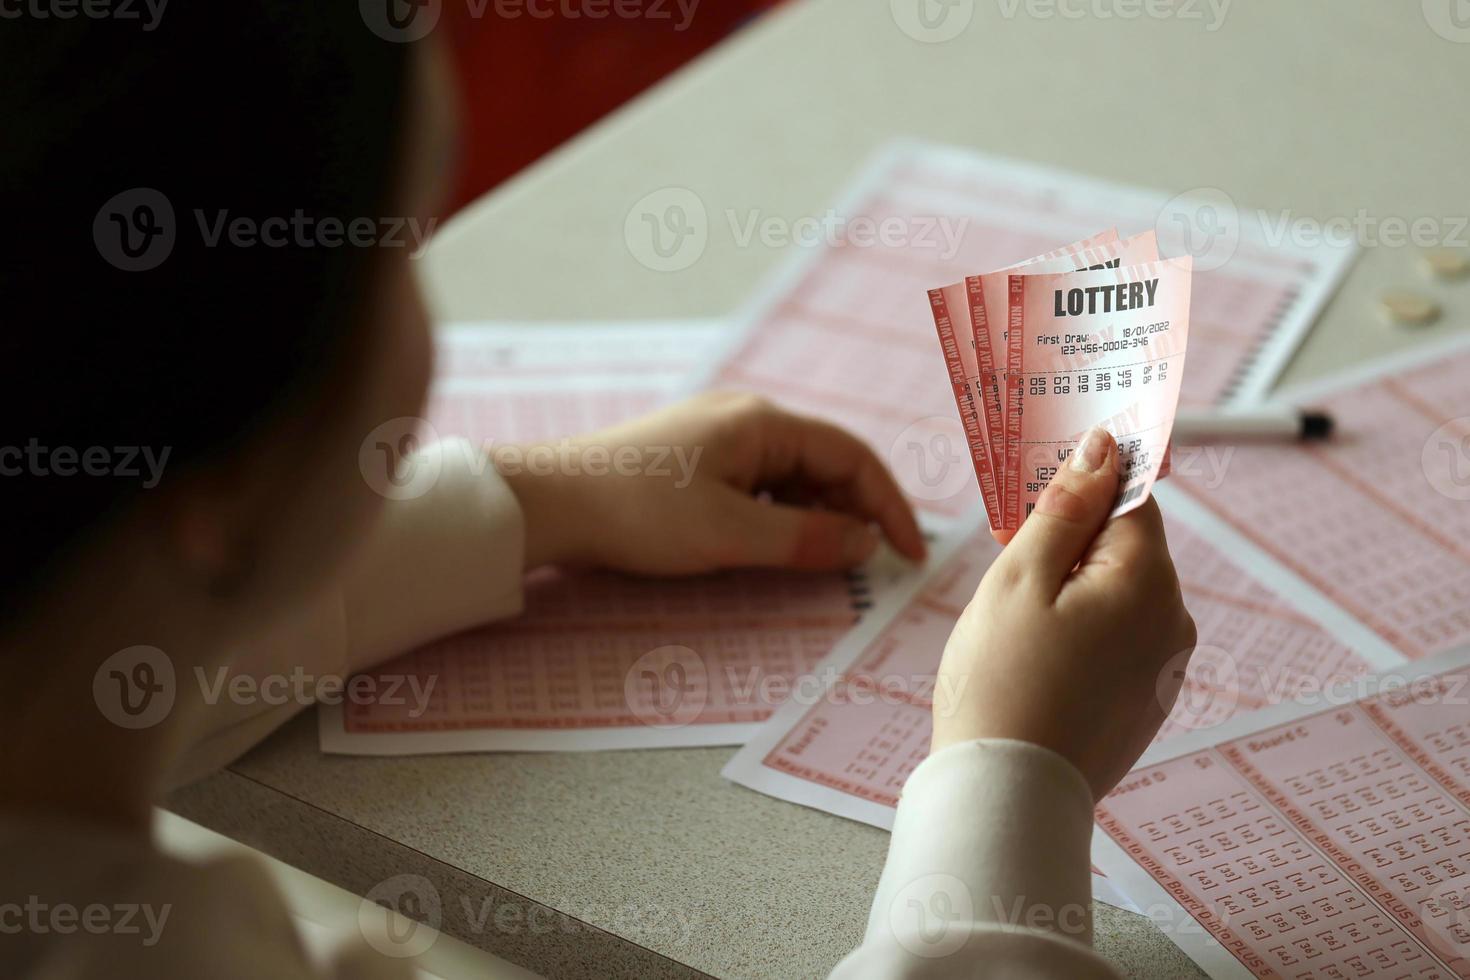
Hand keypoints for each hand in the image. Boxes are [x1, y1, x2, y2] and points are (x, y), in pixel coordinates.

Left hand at [494, 392, 926, 575]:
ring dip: (817, 516)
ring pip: (792, 477)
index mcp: (761, 423)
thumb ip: (803, 540)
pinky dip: (781, 515)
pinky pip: (759, 484)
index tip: (908, 552)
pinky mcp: (696, 460)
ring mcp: (718, 438)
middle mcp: (746, 420)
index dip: (887, 504)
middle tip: (873, 564)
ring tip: (827, 561)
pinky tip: (776, 546)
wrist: (549, 503)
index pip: (851, 456)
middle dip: (855, 512)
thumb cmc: (638, 512)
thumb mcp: (728, 534)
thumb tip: (863, 544)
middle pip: (824, 463)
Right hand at [930, 427, 1197, 799]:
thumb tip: (1101, 450)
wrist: (1008, 798)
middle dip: (1069, 544)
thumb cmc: (1002, 685)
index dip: (1081, 483)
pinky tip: (1037, 663)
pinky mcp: (1147, 701)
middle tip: (1007, 568)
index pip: (1129, 496)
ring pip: (1117, 595)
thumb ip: (1064, 509)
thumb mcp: (1018, 580)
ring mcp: (1165, 666)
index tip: (1037, 489)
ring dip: (1072, 590)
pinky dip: (1081, 634)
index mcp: (1147, 581)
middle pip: (1124, 546)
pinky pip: (1118, 641)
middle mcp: (1173, 620)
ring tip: (1016, 627)